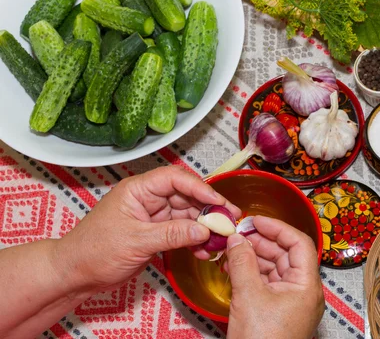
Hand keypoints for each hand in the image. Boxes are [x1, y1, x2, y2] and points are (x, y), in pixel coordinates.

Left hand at [56, 166, 239, 292]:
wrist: (75, 274)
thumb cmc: (93, 250)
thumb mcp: (136, 241)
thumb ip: (172, 234)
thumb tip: (203, 230)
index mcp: (139, 189)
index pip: (175, 179)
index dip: (200, 188)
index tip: (218, 201)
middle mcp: (148, 199)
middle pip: (186, 196)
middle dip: (209, 208)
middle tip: (230, 219)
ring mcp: (153, 216)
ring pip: (187, 215)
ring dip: (204, 227)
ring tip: (221, 239)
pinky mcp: (156, 233)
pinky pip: (182, 232)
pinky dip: (194, 240)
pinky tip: (204, 250)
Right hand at [225, 216, 324, 338]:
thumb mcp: (248, 296)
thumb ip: (242, 262)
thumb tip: (236, 238)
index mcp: (306, 286)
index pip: (299, 243)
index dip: (277, 227)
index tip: (256, 220)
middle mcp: (303, 292)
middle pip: (285, 255)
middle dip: (261, 242)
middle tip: (239, 232)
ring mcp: (291, 303)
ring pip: (274, 269)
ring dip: (253, 257)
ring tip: (232, 250)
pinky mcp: (278, 312)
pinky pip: (267, 284)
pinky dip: (251, 274)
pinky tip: (233, 268)